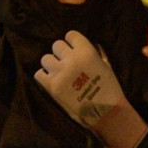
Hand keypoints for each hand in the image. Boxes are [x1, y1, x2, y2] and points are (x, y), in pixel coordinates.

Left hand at [35, 31, 147, 147]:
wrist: (104, 112)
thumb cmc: (109, 88)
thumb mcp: (107, 66)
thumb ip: (98, 53)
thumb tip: (93, 44)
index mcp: (87, 51)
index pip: (70, 35)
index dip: (72, 42)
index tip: (73, 49)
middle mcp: (71, 59)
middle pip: (56, 45)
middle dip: (61, 53)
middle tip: (65, 62)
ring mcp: (59, 72)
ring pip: (45, 58)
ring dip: (51, 64)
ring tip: (58, 72)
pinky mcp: (51, 86)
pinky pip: (38, 74)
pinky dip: (44, 76)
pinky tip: (52, 81)